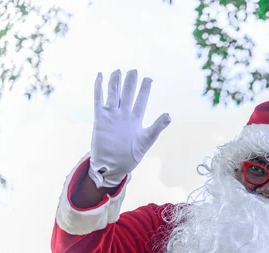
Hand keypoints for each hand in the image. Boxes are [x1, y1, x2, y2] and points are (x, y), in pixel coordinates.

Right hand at [89, 69, 170, 187]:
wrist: (113, 165)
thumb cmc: (130, 156)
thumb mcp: (146, 140)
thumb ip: (157, 127)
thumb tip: (169, 115)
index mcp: (136, 120)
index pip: (141, 101)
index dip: (144, 90)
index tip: (149, 79)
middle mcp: (124, 115)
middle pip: (127, 94)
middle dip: (131, 82)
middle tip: (134, 70)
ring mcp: (112, 115)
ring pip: (114, 94)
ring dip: (116, 83)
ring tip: (118, 71)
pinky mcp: (100, 118)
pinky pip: (99, 100)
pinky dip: (99, 88)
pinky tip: (100, 76)